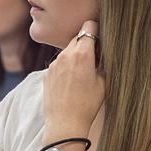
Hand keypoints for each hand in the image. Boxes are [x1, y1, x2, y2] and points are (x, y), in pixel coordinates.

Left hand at [42, 19, 104, 140]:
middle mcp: (65, 54)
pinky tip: (71, 82)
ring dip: (75, 56)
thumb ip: (103, 63)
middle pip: (77, 38)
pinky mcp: (47, 73)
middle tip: (95, 58)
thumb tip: (103, 54)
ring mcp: (54, 64)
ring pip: (67, 51)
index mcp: (82, 54)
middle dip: (86, 44)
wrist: (65, 124)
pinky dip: (66, 67)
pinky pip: (59, 63)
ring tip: (83, 74)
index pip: (88, 27)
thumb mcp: (104, 83)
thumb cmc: (87, 105)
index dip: (96, 31)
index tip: (101, 39)